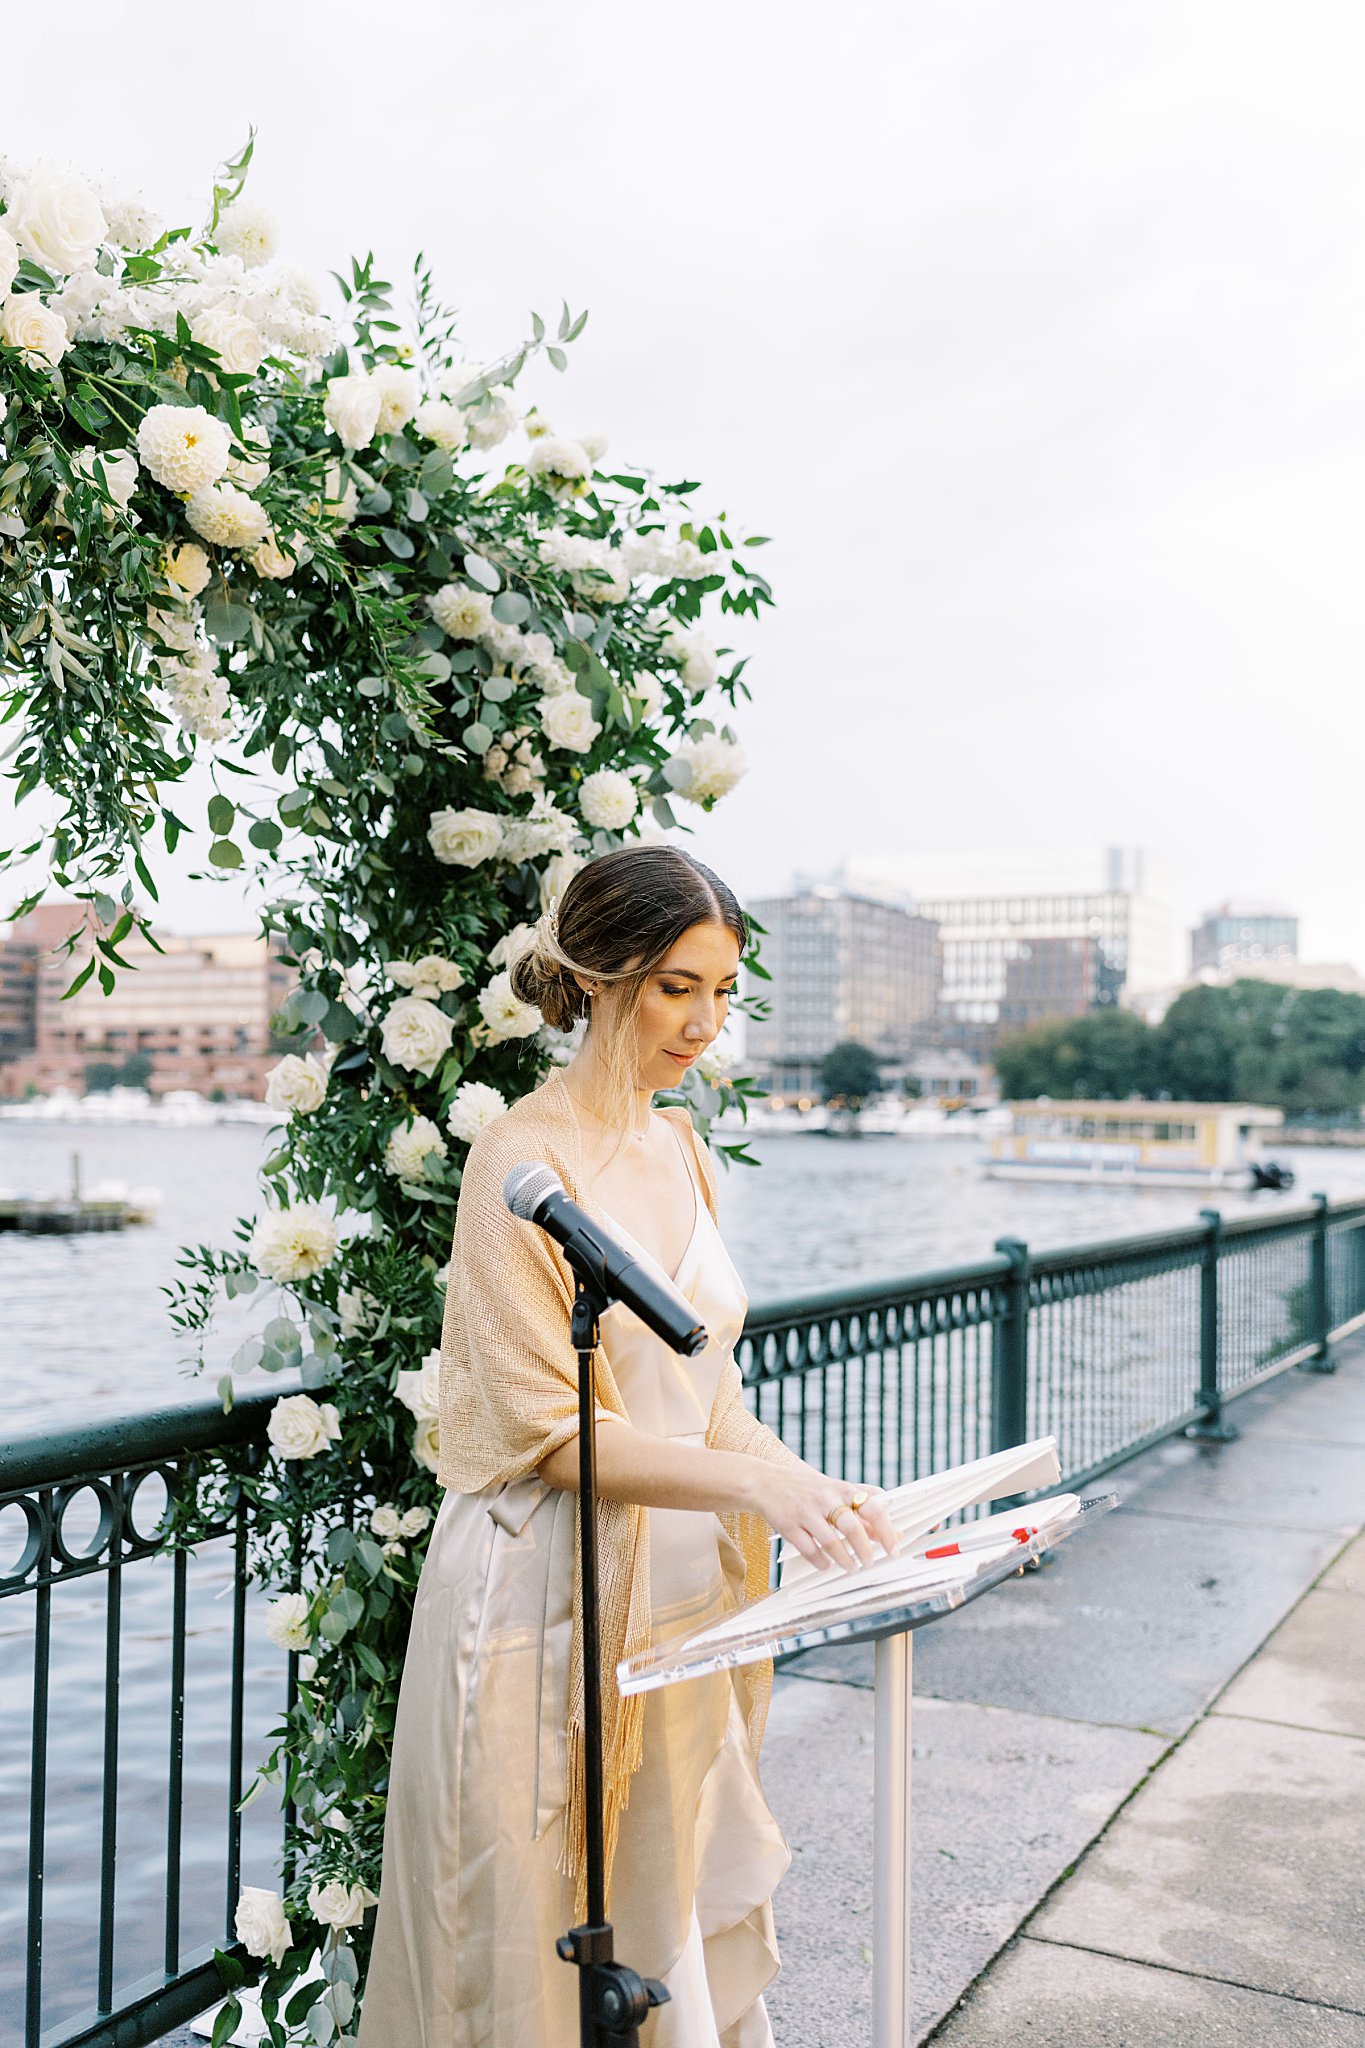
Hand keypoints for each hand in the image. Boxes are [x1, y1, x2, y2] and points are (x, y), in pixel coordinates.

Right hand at [748, 1466, 898, 1572]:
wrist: (766, 1483)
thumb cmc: (809, 1490)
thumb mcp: (837, 1491)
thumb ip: (864, 1509)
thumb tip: (894, 1531)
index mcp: (842, 1489)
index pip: (872, 1508)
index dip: (886, 1530)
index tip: (894, 1548)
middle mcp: (825, 1498)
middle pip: (852, 1527)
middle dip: (865, 1550)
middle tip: (870, 1562)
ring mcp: (806, 1512)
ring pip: (830, 1541)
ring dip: (845, 1560)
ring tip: (851, 1567)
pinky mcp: (788, 1525)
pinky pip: (809, 1549)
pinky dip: (821, 1562)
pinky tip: (827, 1565)